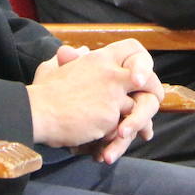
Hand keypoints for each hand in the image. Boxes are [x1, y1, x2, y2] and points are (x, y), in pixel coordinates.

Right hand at [26, 38, 160, 150]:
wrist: (38, 112)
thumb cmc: (44, 90)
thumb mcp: (58, 65)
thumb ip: (72, 58)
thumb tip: (81, 49)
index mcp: (99, 58)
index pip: (132, 49)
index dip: (141, 61)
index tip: (142, 74)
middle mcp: (111, 74)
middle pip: (146, 80)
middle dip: (153, 92)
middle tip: (156, 102)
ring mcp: (112, 95)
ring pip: (136, 107)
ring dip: (138, 121)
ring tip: (141, 133)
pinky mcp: (110, 117)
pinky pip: (122, 127)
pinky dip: (120, 137)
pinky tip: (112, 145)